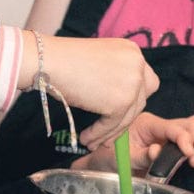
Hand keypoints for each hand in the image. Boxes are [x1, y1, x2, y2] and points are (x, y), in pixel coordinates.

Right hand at [19, 32, 159, 149]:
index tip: (120, 111)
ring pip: (128, 116)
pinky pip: (112, 124)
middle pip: (141, 99)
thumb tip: (120, 99)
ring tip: (93, 141)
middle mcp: (137, 64)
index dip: (133, 98)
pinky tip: (86, 139)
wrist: (50, 61)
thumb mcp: (100, 60)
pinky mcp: (120, 102)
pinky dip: (99, 134)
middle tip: (109, 129)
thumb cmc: (65, 59)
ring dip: (110, 131)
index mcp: (132, 51)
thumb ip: (115, 74)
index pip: (144, 80)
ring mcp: (132, 83)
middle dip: (126, 116)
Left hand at [71, 112, 193, 172]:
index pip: (174, 127)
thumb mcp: (121, 158)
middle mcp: (160, 124)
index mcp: (147, 124)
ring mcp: (168, 131)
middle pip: (192, 123)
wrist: (104, 159)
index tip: (190, 156)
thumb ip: (140, 156)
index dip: (185, 140)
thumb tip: (157, 152)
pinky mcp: (173, 140)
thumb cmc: (110, 156)